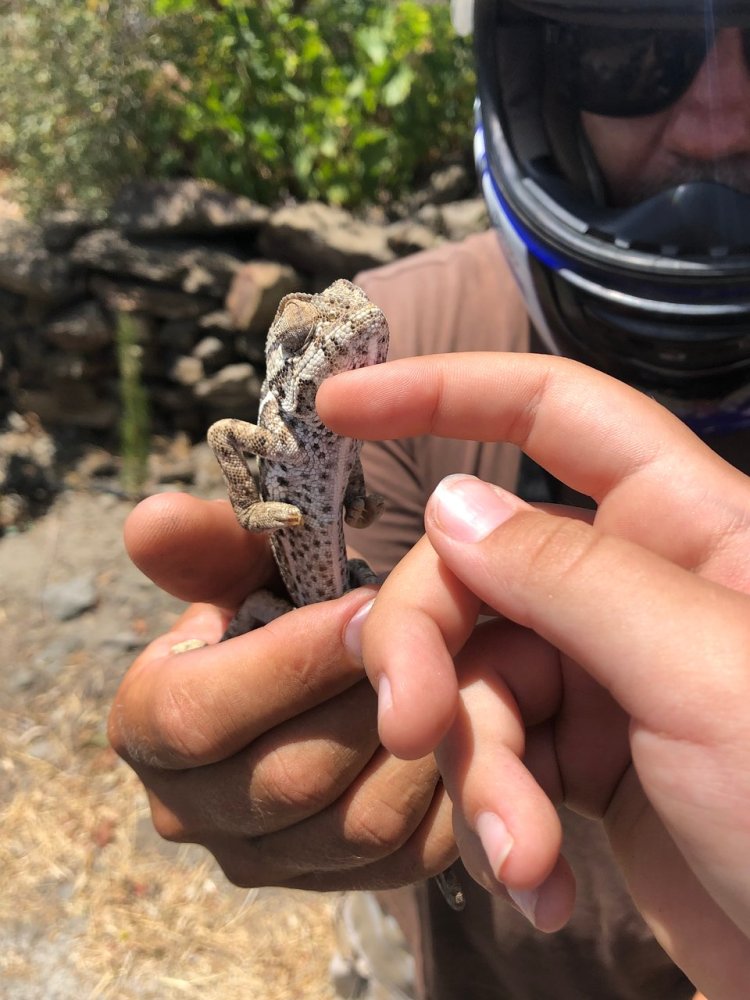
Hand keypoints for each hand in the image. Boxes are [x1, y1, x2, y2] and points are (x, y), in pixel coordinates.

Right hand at [109, 492, 456, 891]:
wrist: (311, 677)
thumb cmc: (274, 605)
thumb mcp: (242, 564)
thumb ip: (204, 544)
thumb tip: (150, 518)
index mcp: (147, 728)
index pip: (197, 716)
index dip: (288, 662)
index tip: (368, 607)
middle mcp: (191, 812)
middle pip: (289, 778)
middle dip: (370, 702)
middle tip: (438, 638)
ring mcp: (267, 859)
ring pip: (357, 825)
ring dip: (422, 747)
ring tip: (465, 677)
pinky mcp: (338, 882)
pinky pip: (408, 858)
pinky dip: (453, 796)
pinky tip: (480, 730)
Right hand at [318, 353, 749, 998]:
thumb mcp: (703, 675)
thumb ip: (572, 578)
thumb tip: (451, 506)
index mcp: (686, 523)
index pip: (554, 412)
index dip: (445, 391)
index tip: (341, 406)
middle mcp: (637, 586)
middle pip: (476, 568)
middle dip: (429, 648)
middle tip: (407, 728)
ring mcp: (608, 673)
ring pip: (476, 675)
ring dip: (477, 766)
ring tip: (519, 857)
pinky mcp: (591, 759)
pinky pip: (501, 755)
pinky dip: (501, 817)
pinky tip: (534, 884)